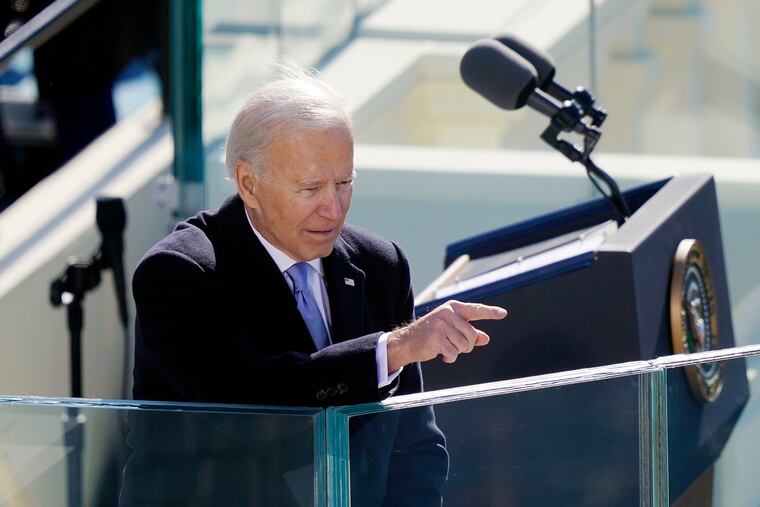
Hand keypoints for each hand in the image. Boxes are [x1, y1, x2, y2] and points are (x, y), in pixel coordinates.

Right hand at [387, 300, 507, 372]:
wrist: (406, 341)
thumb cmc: (431, 335)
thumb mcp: (451, 330)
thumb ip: (469, 333)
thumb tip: (485, 338)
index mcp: (453, 308)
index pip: (475, 310)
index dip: (490, 312)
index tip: (503, 313)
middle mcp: (447, 313)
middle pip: (471, 335)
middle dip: (465, 345)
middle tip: (452, 345)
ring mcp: (440, 324)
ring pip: (463, 345)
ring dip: (456, 351)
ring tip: (444, 347)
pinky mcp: (435, 337)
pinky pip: (453, 353)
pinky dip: (449, 357)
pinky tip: (441, 354)